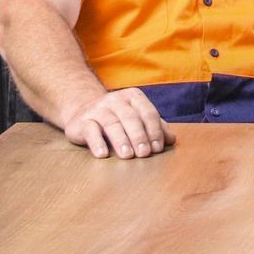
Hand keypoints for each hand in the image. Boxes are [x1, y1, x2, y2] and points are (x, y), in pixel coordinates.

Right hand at [61, 88, 175, 158]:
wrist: (83, 110)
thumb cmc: (118, 118)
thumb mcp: (138, 118)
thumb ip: (155, 127)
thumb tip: (172, 140)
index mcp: (133, 97)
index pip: (147, 112)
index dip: (154, 130)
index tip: (157, 148)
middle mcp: (115, 100)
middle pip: (130, 117)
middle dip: (139, 136)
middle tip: (145, 153)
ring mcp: (97, 109)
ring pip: (111, 123)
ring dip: (121, 140)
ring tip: (128, 156)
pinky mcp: (82, 122)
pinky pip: (90, 130)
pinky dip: (96, 142)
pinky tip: (103, 154)